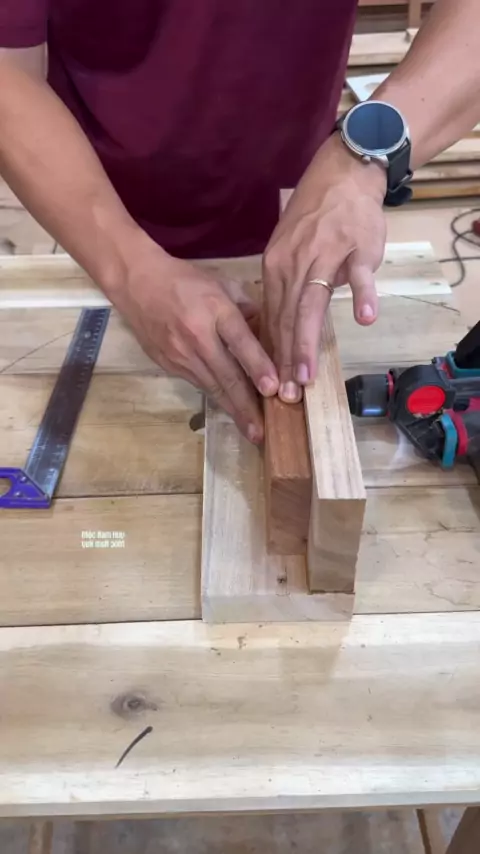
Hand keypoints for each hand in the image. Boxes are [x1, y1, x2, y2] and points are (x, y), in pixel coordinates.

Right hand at [109, 236, 278, 442]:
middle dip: (246, 406)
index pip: (240, 342)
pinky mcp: (169, 365)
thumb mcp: (222, 283)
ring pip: (212, 387)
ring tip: (251, 431)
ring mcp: (180, 354)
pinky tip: (231, 410)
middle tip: (263, 432)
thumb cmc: (184, 280)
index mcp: (215, 309)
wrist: (136, 283)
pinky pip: (199, 384)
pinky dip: (217, 398)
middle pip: (226, 375)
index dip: (258, 366)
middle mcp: (198, 336)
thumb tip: (270, 336)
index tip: (273, 389)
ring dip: (233, 410)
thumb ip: (247, 309)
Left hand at [263, 132, 386, 402]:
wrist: (342, 176)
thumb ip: (284, 288)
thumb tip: (278, 329)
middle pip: (287, 318)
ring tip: (307, 375)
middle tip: (287, 395)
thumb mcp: (287, 251)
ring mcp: (326, 256)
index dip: (272, 354)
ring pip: (313, 303)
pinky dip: (362, 295)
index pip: (272, 318)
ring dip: (308, 341)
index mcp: (276, 268)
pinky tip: (363, 318)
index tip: (272, 386)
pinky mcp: (357, 249)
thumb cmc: (314, 219)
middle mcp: (295, 264)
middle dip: (285, 359)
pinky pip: (360, 275)